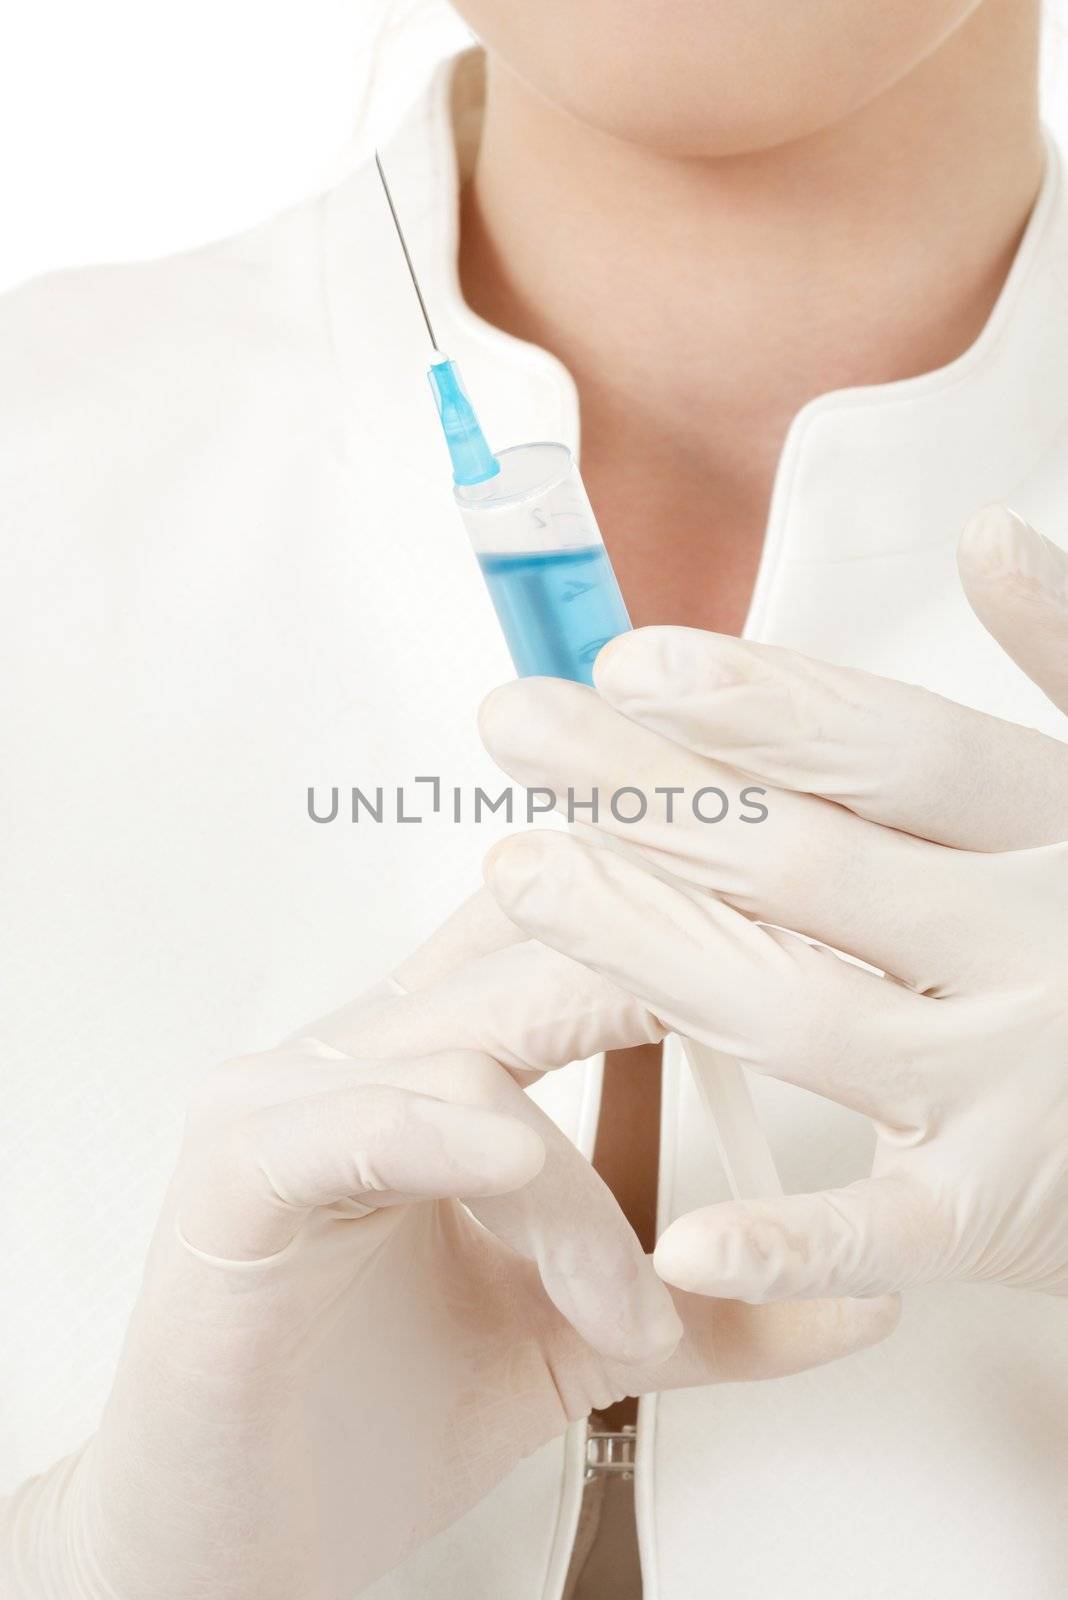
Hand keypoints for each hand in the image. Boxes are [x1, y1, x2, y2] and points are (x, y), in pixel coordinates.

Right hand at [2, 901, 894, 1599]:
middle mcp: (365, 1047)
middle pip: (538, 943)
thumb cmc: (385, 1415)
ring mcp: (294, 1096)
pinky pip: (384, 1124)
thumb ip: (713, 1307)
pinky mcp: (239, 1174)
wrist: (232, 1537)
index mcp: (438, 1053)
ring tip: (644, 1318)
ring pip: (483, 1049)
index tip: (826, 930)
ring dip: (593, 1195)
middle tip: (813, 1007)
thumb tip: (870, 1298)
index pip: (564, 920)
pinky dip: (497, 1177)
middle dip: (681, 971)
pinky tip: (567, 1245)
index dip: (685, 899)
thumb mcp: (584, 1341)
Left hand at [479, 505, 1067, 1303]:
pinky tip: (680, 1229)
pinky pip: (883, 1231)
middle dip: (649, 792)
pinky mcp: (1002, 1215)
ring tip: (520, 878)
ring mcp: (1017, 1085)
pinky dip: (787, 1236)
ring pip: (801, 1011)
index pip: (889, 753)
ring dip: (650, 946)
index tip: (627, 662)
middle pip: (809, 862)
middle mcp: (1033, 947)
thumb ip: (1067, 663)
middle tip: (515, 731)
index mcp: (1056, 829)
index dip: (757, 704)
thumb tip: (988, 535)